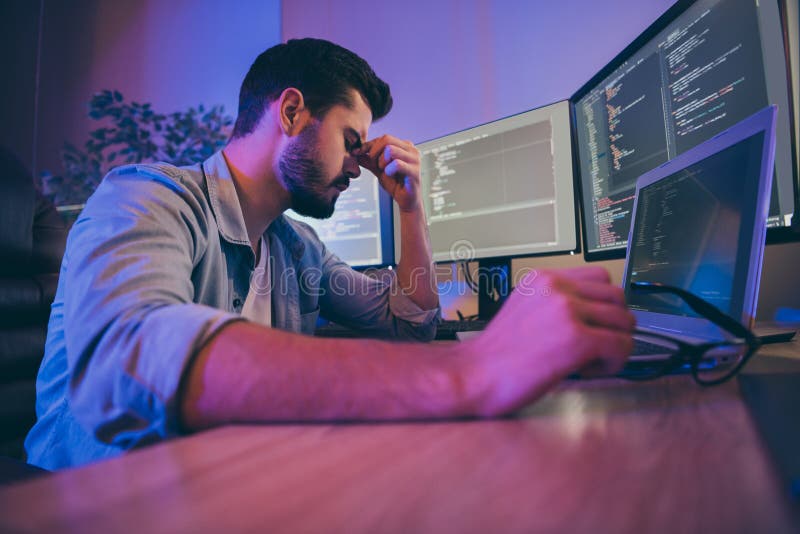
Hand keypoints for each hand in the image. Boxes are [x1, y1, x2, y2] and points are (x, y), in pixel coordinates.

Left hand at [355, 135, 420, 211]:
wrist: (405, 201)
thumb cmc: (395, 184)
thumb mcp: (378, 169)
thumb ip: (369, 160)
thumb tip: (355, 151)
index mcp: (404, 146)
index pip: (383, 138)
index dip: (369, 145)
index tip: (358, 153)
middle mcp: (411, 149)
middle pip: (386, 139)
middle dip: (375, 152)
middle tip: (375, 165)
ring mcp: (414, 159)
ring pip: (391, 150)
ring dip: (382, 161)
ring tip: (384, 171)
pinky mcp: (415, 171)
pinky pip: (397, 164)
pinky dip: (389, 170)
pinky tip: (389, 175)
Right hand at [463, 266, 634, 415]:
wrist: (474, 375)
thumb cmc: (496, 354)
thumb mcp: (524, 310)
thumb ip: (556, 304)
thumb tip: (592, 316)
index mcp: (543, 278)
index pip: (600, 277)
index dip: (603, 304)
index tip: (594, 324)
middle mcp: (557, 287)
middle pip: (617, 296)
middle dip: (613, 324)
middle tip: (594, 346)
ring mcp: (568, 311)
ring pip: (625, 320)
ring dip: (615, 344)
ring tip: (589, 360)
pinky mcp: (577, 339)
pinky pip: (621, 346)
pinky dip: (612, 363)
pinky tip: (586, 371)